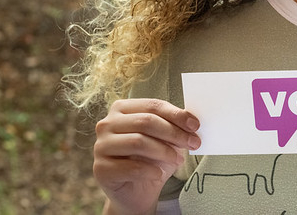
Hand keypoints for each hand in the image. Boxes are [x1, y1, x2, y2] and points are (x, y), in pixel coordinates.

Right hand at [93, 98, 200, 214]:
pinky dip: (150, 170)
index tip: (195, 125)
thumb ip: (173, 126)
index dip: (176, 115)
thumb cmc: (150, 159)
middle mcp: (106, 124)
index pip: (153, 105)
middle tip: (193, 143)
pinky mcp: (100, 169)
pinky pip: (131, 166)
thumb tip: (192, 120)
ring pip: (138, 142)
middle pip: (145, 121)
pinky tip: (158, 173)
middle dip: (174, 133)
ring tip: (177, 159)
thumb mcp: (165, 139)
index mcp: (121, 109)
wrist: (136, 192)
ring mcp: (100, 146)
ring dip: (164, 151)